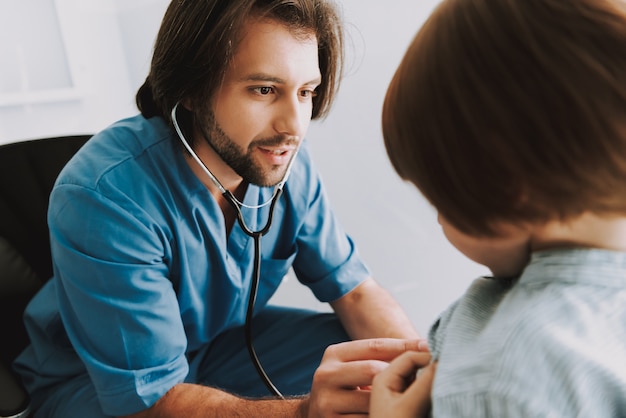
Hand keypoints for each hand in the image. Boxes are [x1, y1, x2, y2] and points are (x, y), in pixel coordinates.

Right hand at [302, 338, 427, 417]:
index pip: (374, 346)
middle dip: (398, 377)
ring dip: (391, 403)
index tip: (427, 347)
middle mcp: (325, 374)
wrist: (317, 413)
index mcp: (334, 354)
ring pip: (372, 401)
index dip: (403, 346)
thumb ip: (380, 356)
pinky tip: (389, 415)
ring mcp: (326, 401)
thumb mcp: (355, 365)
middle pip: (373, 371)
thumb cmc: (347, 387)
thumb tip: (422, 347)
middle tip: (418, 381)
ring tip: (406, 401)